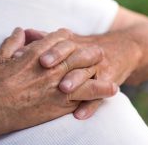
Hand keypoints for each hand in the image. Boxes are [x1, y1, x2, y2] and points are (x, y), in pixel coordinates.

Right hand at [0, 28, 105, 134]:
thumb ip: (13, 41)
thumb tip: (21, 30)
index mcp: (37, 53)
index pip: (60, 38)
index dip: (67, 37)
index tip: (71, 39)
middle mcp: (51, 68)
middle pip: (78, 54)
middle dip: (89, 51)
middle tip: (97, 53)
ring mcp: (57, 86)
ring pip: (86, 73)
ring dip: (98, 69)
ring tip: (108, 68)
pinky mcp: (59, 105)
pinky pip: (85, 96)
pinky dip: (99, 92)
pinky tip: (110, 89)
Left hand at [23, 28, 140, 118]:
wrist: (122, 50)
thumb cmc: (86, 49)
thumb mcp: (70, 41)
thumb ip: (47, 39)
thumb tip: (25, 33)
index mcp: (74, 43)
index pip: (62, 41)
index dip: (48, 46)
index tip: (33, 53)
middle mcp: (86, 54)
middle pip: (74, 53)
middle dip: (60, 57)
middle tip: (45, 66)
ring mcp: (99, 68)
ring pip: (88, 73)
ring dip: (76, 79)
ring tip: (63, 87)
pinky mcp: (108, 83)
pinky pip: (99, 96)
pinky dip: (90, 106)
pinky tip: (79, 115)